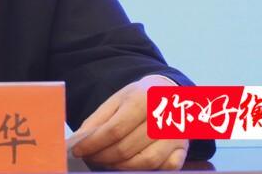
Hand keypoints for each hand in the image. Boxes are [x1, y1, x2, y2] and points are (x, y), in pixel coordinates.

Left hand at [67, 75, 187, 170]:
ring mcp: (175, 135)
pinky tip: (131, 163)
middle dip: (103, 156)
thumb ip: (97, 120)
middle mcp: (162, 117)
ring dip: (120, 166)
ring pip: (145, 162)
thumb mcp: (117, 100)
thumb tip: (77, 140)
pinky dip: (146, 170)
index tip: (78, 150)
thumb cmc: (139, 98)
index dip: (94, 143)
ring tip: (106, 161)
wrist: (170, 94)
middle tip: (90, 157)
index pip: (114, 129)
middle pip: (127, 148)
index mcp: (142, 99)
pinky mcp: (183, 149)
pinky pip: (165, 168)